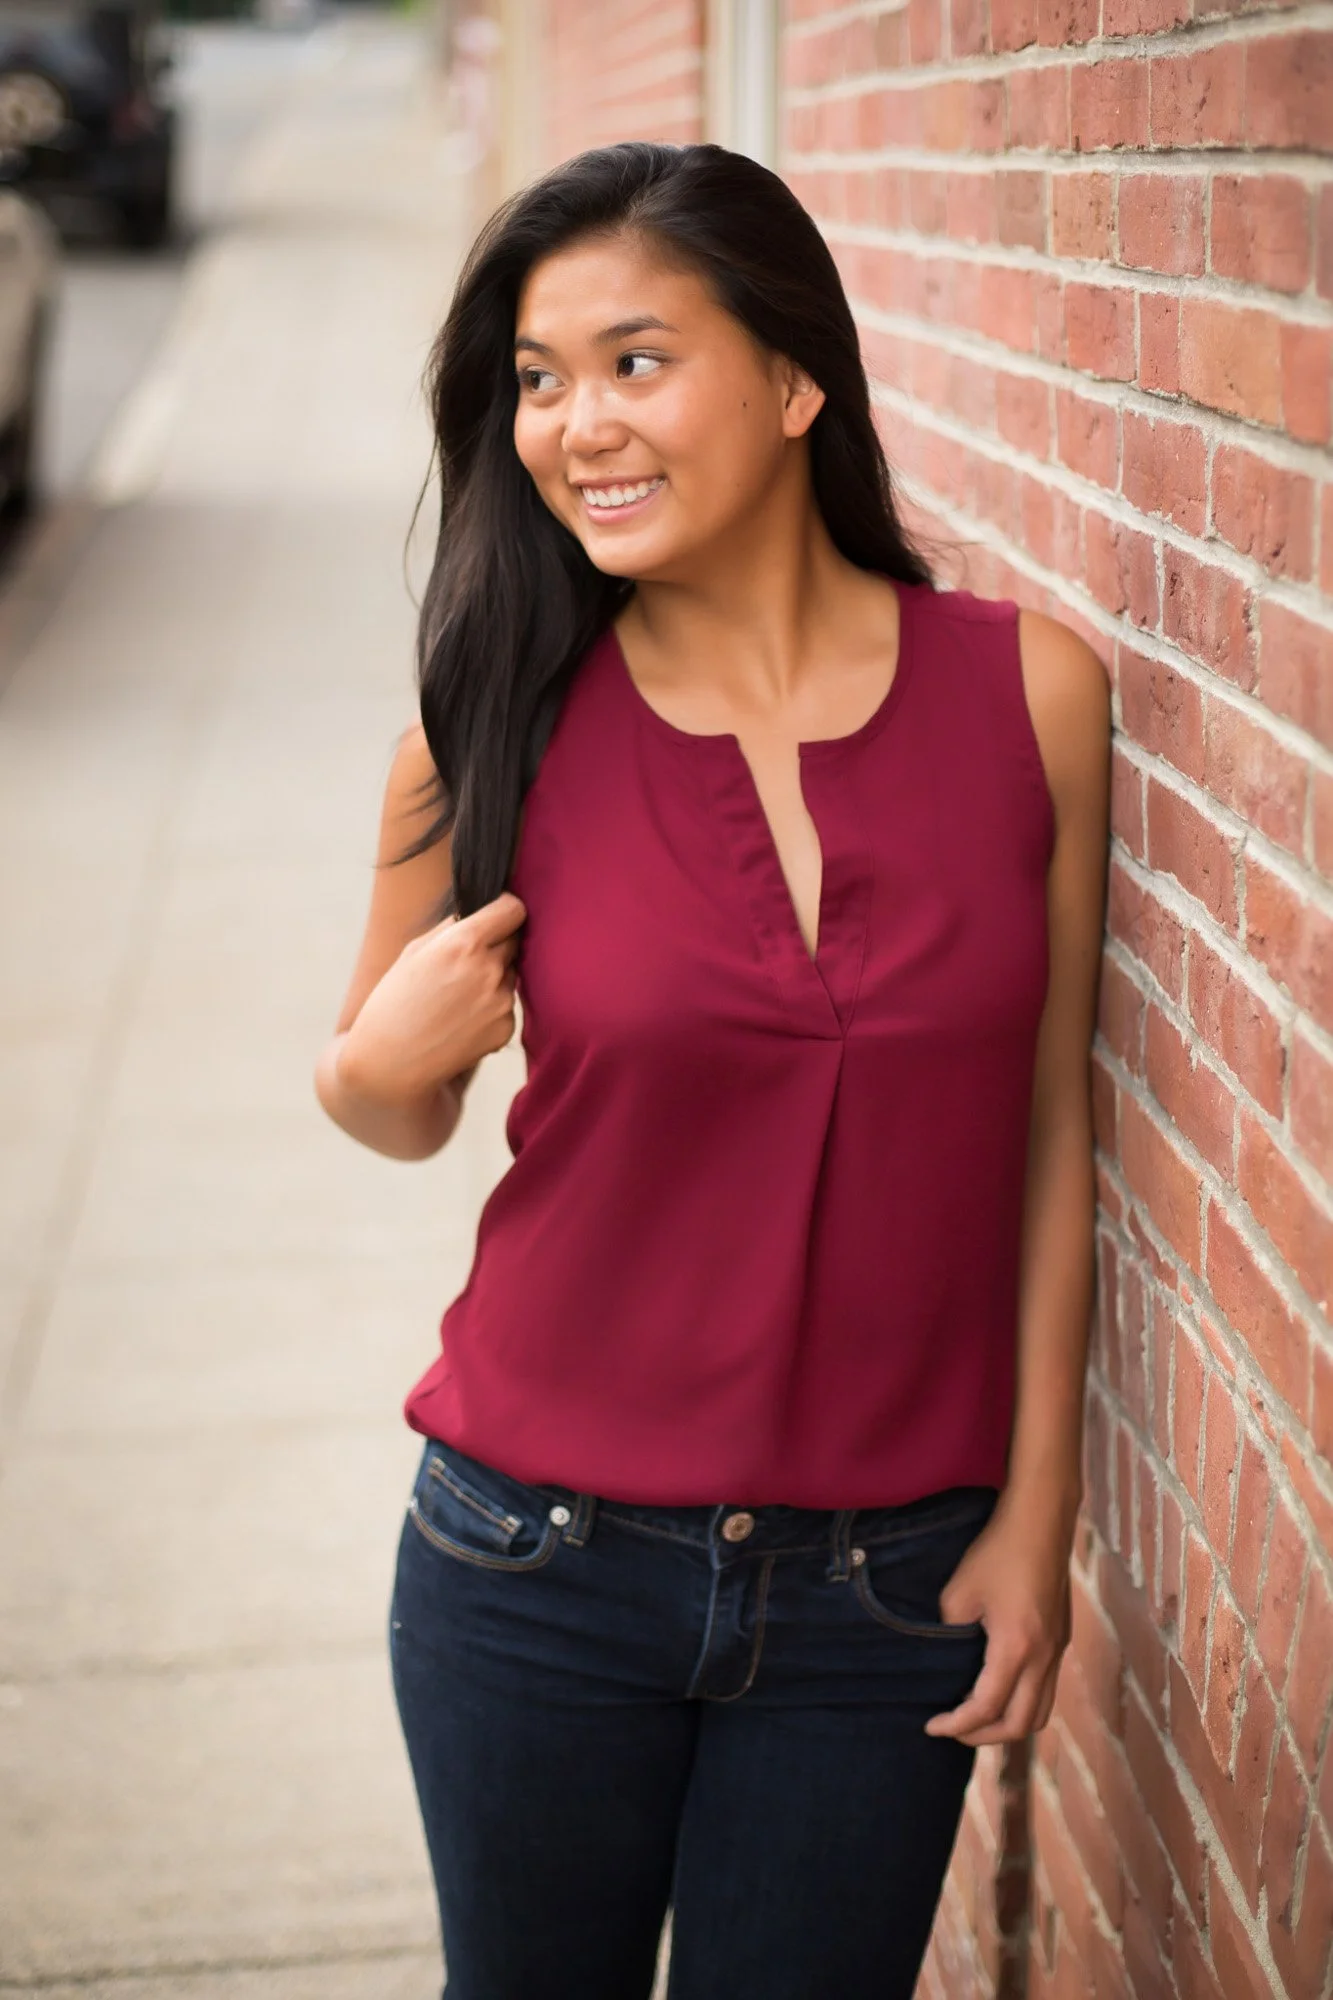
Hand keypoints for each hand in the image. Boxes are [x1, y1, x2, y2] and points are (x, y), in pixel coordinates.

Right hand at [339, 891, 526, 1106]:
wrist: (390, 1063)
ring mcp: (501, 1001)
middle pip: (514, 942)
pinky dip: (491, 1011)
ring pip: (510, 975)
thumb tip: (483, 911)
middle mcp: (489, 969)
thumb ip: (454, 927)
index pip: (514, 910)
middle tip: (462, 967)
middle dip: (496, 947)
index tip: (495, 917)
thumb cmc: (395, 1001)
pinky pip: (507, 1007)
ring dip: (493, 980)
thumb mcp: (415, 951)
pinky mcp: (506, 1028)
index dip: (504, 911)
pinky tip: (460, 1022)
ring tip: (454, 1000)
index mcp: (464, 942)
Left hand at [922, 1481, 1078, 1744]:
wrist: (1040, 1519)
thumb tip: (948, 1657)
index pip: (986, 1708)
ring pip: (1040, 1712)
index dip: (956, 1725)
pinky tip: (997, 1687)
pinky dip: (1022, 1702)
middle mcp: (1044, 1657)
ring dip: (1008, 1723)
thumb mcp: (958, 1592)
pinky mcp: (1061, 1638)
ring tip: (975, 1716)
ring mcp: (1058, 1649)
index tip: (932, 1726)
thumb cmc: (997, 1550)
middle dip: (983, 1735)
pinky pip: (1045, 1689)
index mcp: (1017, 1648)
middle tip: (952, 1729)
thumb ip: (950, 1633)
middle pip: (1021, 1724)